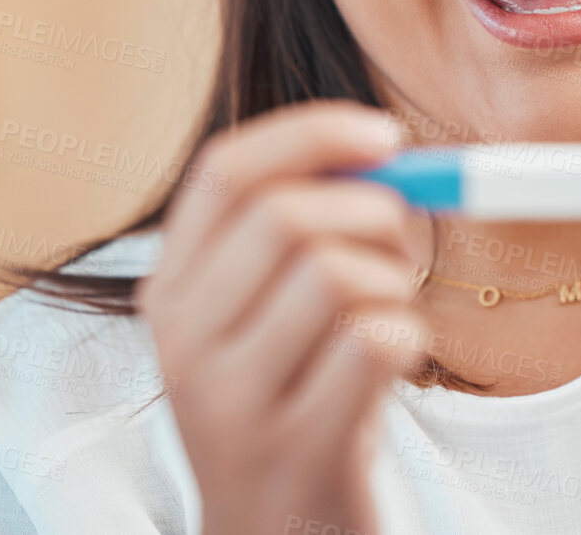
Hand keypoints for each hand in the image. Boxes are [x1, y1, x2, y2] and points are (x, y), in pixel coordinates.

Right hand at [136, 100, 427, 534]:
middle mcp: (183, 343)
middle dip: (371, 213)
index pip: (225, 172)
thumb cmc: (296, 398)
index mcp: (171, 290)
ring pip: (335, 274)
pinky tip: (391, 369)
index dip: (312, 133)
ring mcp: (231, 402)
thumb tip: (380, 150)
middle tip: (399, 245)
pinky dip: (408, 338)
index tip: (385, 135)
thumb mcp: (271, 311)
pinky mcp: (294, 448)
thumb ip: (304, 227)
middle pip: (285, 216)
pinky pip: (376, 341)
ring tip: (388, 319)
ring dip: (394, 285)